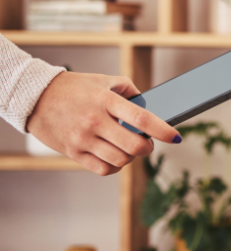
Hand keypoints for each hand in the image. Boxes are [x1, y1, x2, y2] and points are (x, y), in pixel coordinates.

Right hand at [25, 72, 180, 176]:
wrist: (34, 98)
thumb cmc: (73, 89)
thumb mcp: (102, 80)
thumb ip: (128, 89)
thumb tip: (149, 104)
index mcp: (106, 101)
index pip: (141, 119)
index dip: (163, 131)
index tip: (176, 137)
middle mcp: (95, 121)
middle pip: (134, 145)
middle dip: (148, 147)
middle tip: (147, 143)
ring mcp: (83, 139)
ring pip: (121, 160)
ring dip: (132, 157)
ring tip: (129, 148)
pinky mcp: (73, 152)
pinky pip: (103, 169)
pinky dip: (116, 166)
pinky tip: (116, 157)